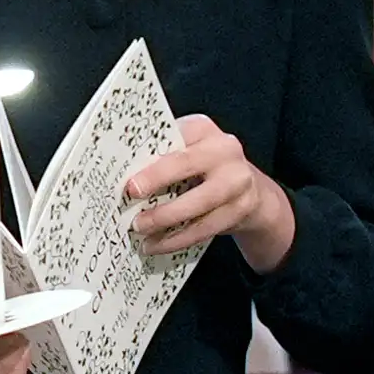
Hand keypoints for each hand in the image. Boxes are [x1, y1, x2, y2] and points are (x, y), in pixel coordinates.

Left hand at [127, 115, 296, 272]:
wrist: (250, 191)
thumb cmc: (204, 167)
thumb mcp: (187, 150)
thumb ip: (163, 155)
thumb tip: (122, 172)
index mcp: (203, 128)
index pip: (174, 136)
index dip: (151, 153)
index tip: (129, 175)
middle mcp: (224, 150)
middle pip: (186, 164)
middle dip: (156, 180)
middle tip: (131, 195)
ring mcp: (237, 180)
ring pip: (197, 202)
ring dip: (164, 218)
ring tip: (139, 227)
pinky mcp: (241, 209)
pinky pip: (205, 227)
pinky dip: (178, 238)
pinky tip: (157, 244)